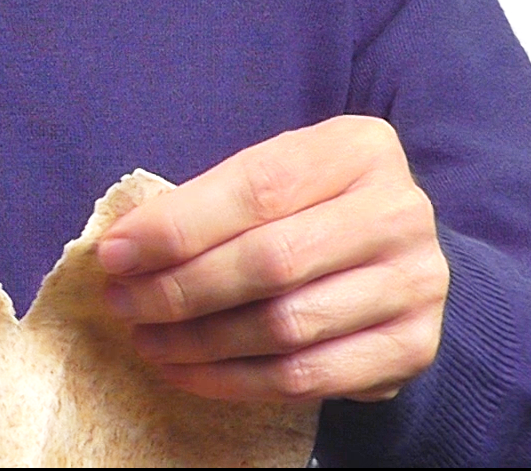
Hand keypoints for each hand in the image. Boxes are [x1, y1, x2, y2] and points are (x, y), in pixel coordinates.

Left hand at [97, 115, 448, 401]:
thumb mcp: (267, 178)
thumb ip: (206, 204)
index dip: (178, 227)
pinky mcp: (413, 348)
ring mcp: (416, 284)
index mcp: (357, 149)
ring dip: (198, 340)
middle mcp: (399, 212)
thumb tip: (123, 250)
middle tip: (123, 302)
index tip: (115, 254)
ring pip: (285, 326)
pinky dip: (232, 381)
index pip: (257, 188)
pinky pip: (306, 377)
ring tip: (146, 339)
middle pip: (271, 261)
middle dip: (180, 289)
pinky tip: (185, 371)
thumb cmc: (305, 208)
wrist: (390, 260)